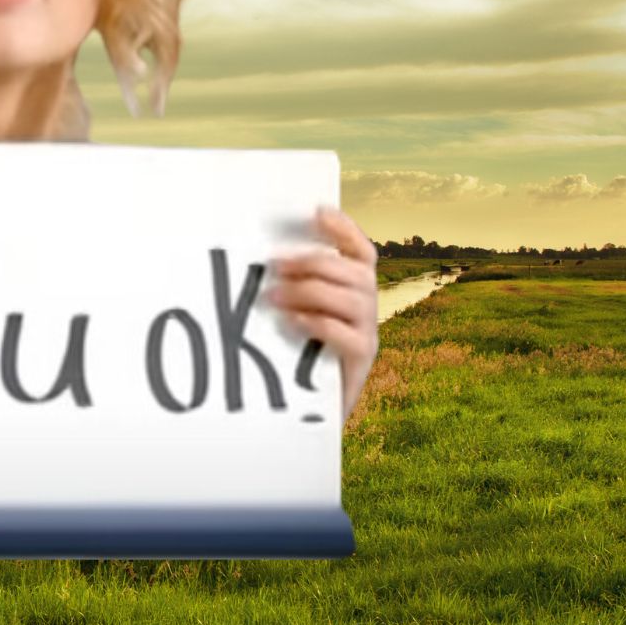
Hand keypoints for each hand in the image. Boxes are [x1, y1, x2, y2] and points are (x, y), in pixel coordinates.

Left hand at [266, 206, 378, 422]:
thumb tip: (257, 263)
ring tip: (273, 297)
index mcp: (354, 291)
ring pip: (352, 298)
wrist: (309, 413)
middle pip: (354, 271)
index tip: (318, 211)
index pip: (361, 251)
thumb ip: (289, 290)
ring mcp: (368, 334)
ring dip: (309, 291)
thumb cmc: (296, 357)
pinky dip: (318, 322)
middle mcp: (367, 308)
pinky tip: (291, 321)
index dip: (344, 229)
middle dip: (313, 261)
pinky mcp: (361, 360)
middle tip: (274, 265)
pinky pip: (347, 334)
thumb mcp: (296, 316)